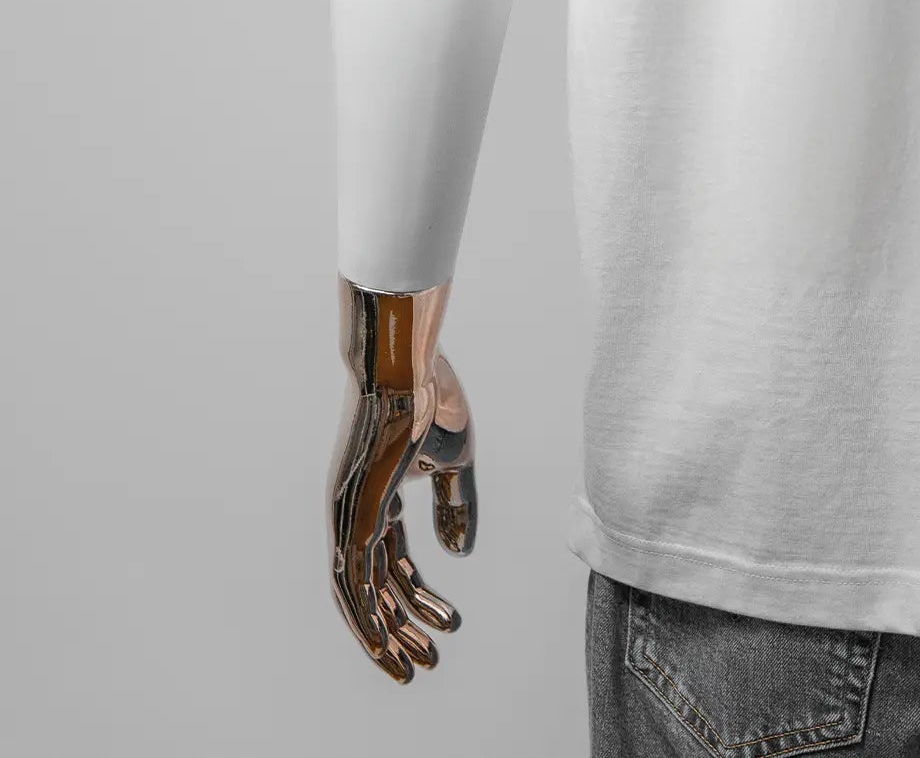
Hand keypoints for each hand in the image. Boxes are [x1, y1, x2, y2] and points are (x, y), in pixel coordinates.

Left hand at [327, 275, 478, 680]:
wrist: (409, 363)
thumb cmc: (432, 397)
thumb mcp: (456, 460)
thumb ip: (457, 505)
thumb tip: (458, 555)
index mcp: (380, 496)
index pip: (396, 563)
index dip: (420, 598)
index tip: (450, 625)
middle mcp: (356, 512)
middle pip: (375, 588)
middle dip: (401, 629)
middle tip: (429, 662)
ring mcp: (349, 515)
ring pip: (358, 596)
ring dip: (384, 635)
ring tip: (416, 667)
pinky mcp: (351, 515)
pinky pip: (351, 581)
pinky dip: (366, 617)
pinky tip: (387, 643)